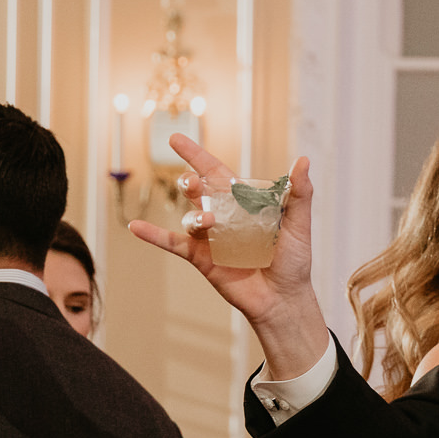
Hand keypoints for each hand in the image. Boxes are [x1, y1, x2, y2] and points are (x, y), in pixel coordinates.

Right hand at [128, 134, 326, 375]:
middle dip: (191, 182)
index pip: (217, 173)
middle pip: (198, 190)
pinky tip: (135, 226)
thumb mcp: (299, 225)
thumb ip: (300, 194)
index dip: (196, 156)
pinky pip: (172, 243)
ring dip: (195, 216)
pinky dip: (153, 235)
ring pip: (190, 217)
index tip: (175, 139)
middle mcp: (222, 215)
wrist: (283, 298)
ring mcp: (209, 237)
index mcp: (243, 202)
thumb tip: (303, 161)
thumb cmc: (293, 260)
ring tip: (208, 222)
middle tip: (193, 182)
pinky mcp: (201, 258)